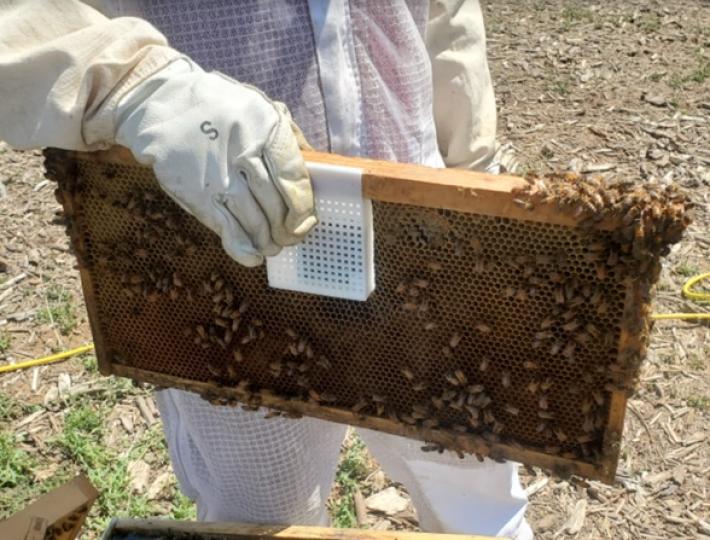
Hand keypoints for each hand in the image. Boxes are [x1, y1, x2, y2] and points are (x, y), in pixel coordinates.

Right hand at [114, 59, 315, 265]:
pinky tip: (253, 257)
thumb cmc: (220, 108)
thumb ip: (289, 137)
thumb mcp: (259, 108)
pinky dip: (242, 247)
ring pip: (253, 219)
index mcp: (266, 127)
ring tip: (273, 247)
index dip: (303, 205)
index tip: (306, 220)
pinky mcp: (197, 193)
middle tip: (291, 238)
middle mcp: (244, 151)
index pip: (294, 176)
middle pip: (275, 202)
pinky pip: (225, 227)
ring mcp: (219, 174)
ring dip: (267, 240)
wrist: (161, 104)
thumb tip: (316, 169)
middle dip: (287, 228)